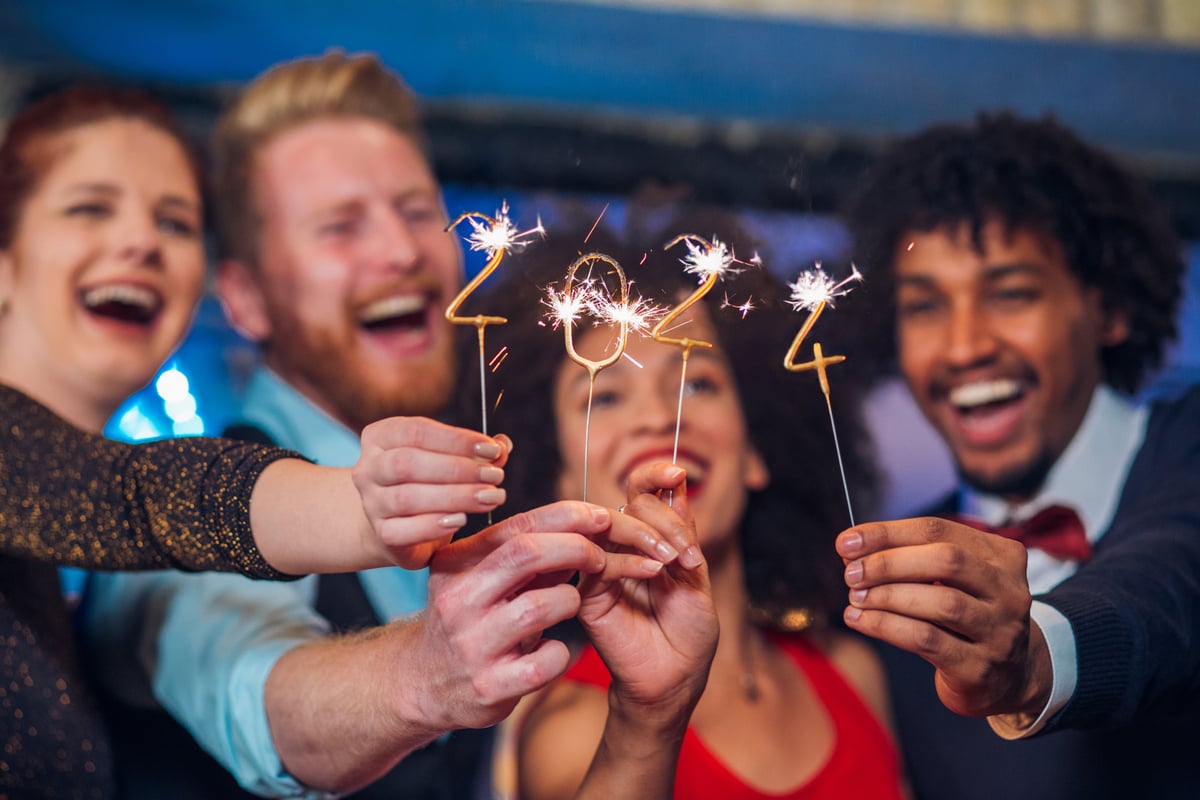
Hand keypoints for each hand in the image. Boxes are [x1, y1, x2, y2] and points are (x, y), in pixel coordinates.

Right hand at [353, 417, 511, 567]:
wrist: (398, 524)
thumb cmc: (427, 482)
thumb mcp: (449, 459)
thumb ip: (475, 452)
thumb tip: (502, 445)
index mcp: (381, 437)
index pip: (416, 431)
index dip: (457, 439)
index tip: (492, 450)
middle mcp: (368, 468)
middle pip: (407, 463)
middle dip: (458, 469)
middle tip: (494, 476)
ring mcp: (371, 503)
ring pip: (407, 497)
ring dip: (455, 497)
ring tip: (489, 498)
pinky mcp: (381, 534)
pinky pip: (403, 531)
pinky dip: (434, 525)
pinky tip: (460, 520)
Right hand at [403, 500, 671, 732]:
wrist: (425, 685)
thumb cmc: (470, 620)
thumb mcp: (483, 580)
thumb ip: (525, 557)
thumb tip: (583, 528)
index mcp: (456, 563)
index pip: (518, 526)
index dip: (567, 516)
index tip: (601, 517)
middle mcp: (458, 599)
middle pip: (526, 554)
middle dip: (575, 548)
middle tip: (600, 557)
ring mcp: (471, 645)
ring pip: (539, 606)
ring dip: (569, 600)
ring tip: (567, 605)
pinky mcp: (489, 686)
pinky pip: (547, 659)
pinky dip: (560, 652)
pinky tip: (551, 651)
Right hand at [579, 463, 717, 721]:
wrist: (675, 680)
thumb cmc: (689, 633)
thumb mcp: (696, 576)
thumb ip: (683, 532)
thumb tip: (676, 482)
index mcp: (647, 538)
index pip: (641, 492)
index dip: (654, 475)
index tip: (677, 473)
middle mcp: (620, 547)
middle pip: (628, 503)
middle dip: (662, 518)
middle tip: (687, 552)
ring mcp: (601, 568)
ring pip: (610, 526)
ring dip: (647, 535)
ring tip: (674, 563)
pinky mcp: (587, 594)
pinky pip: (600, 561)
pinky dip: (630, 561)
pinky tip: (654, 574)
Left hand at [836, 517, 1049, 717]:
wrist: (1009, 678)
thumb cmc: (966, 618)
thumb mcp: (952, 581)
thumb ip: (912, 560)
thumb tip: (853, 549)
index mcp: (1002, 556)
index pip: (938, 530)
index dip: (887, 533)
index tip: (846, 542)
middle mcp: (1009, 590)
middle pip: (946, 560)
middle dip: (888, 563)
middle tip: (851, 573)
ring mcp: (1000, 631)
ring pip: (941, 601)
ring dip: (887, 596)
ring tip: (855, 598)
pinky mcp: (981, 667)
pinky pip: (927, 639)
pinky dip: (886, 626)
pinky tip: (860, 620)